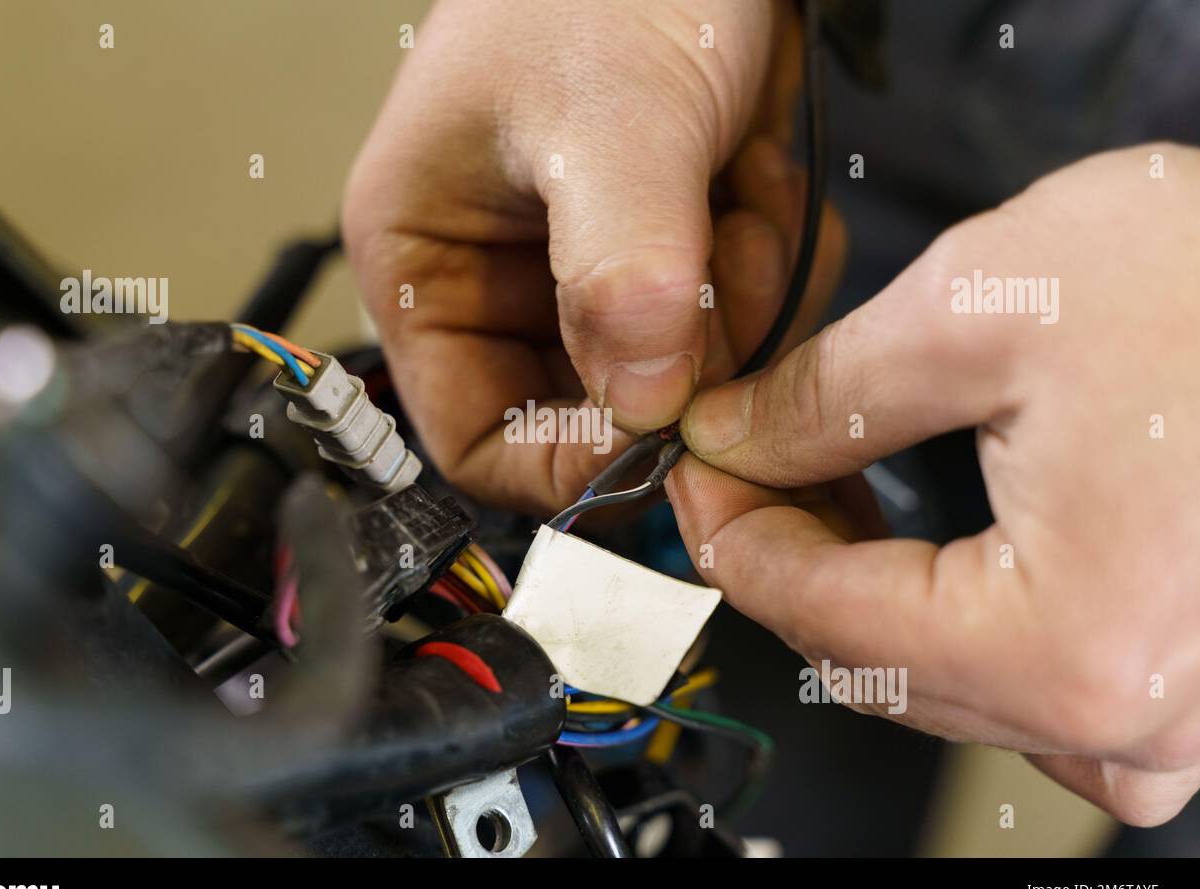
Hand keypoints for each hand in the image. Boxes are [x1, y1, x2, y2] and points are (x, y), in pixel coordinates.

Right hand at [344, 0, 843, 514]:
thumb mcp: (608, 116)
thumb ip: (619, 267)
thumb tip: (642, 406)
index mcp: (428, 264)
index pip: (479, 442)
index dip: (570, 461)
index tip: (667, 429)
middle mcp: (503, 285)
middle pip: (594, 418)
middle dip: (678, 366)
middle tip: (723, 270)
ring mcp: (592, 276)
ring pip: (679, 380)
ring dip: (737, 308)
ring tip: (738, 192)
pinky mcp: (669, 258)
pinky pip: (736, 326)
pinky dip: (771, 271)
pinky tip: (758, 180)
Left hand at [669, 143, 1199, 824]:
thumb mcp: (985, 305)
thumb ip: (827, 396)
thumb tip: (738, 441)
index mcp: (1072, 645)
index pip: (823, 620)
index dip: (731, 536)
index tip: (698, 474)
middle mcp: (1133, 713)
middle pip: (879, 668)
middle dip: (788, 563)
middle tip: (739, 472)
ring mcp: (1180, 710)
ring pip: (952, 691)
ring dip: (865, 602)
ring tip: (821, 498)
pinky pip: (1043, 698)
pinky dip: (959, 632)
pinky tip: (925, 560)